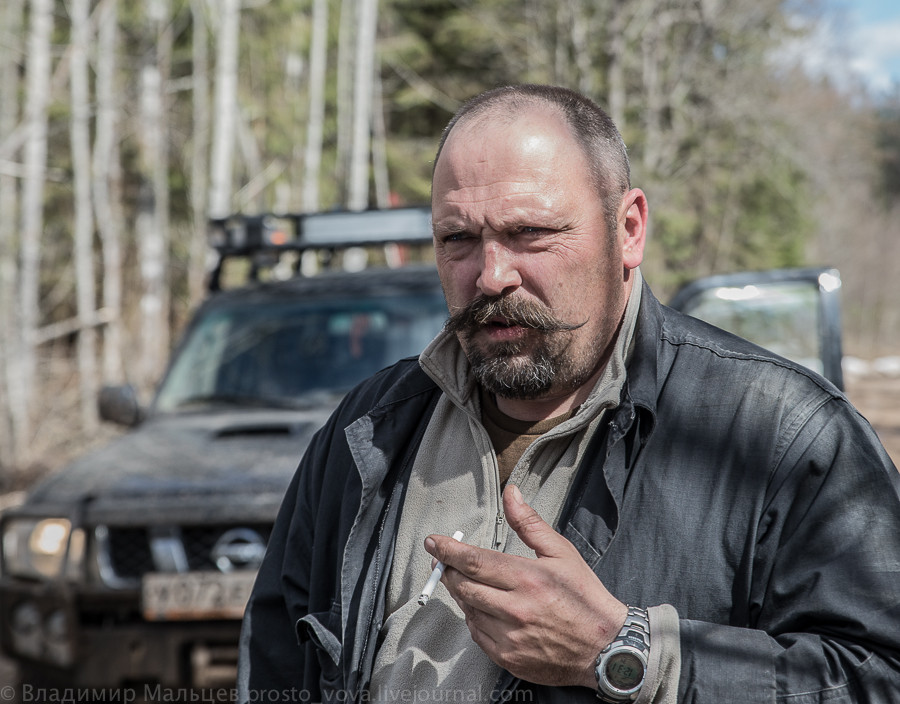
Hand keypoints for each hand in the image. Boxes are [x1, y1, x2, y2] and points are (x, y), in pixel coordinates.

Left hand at [424, 484, 626, 688]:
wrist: (606, 649)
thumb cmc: (585, 598)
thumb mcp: (561, 553)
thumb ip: (529, 523)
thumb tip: (510, 493)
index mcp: (527, 578)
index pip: (473, 561)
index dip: (447, 551)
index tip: (433, 543)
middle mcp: (515, 609)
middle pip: (463, 586)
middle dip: (449, 571)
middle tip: (446, 562)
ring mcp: (510, 637)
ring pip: (468, 610)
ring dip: (464, 594)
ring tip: (477, 585)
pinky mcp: (508, 658)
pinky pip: (476, 634)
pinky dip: (476, 618)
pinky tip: (489, 609)